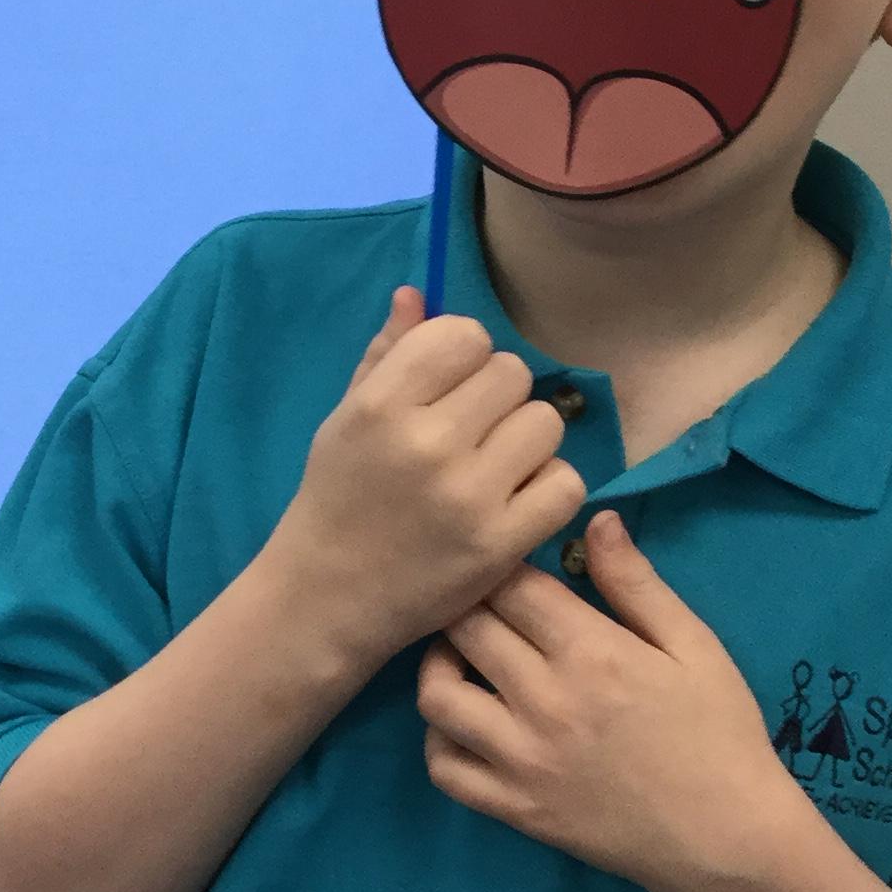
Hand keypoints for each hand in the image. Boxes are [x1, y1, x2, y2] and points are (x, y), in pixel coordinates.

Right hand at [265, 286, 582, 675]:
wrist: (326, 598)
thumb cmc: (336, 499)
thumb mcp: (345, 419)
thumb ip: (386, 355)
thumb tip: (418, 293)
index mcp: (381, 405)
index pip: (464, 335)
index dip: (464, 356)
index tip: (449, 387)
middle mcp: (427, 443)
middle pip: (512, 374)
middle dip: (497, 397)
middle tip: (473, 432)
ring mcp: (468, 495)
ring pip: (546, 423)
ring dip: (527, 440)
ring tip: (495, 466)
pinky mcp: (501, 543)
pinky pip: (565, 483)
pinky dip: (547, 489)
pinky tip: (514, 501)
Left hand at [414, 508, 808, 891]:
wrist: (727, 838)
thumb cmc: (719, 734)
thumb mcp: (694, 647)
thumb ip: (636, 583)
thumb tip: (595, 518)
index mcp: (590, 651)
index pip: (509, 584)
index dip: (501, 564)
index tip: (511, 567)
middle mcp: (543, 700)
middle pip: (465, 627)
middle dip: (465, 602)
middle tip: (482, 604)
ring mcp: (520, 759)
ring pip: (436, 694)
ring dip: (440, 664)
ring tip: (466, 658)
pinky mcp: (511, 808)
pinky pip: (443, 767)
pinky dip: (440, 739)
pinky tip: (467, 722)